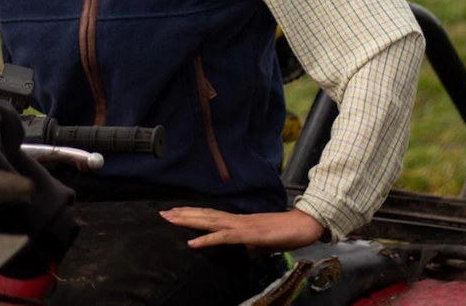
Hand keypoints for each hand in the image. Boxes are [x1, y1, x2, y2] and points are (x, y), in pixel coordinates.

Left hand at [158, 206, 325, 250]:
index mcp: (238, 222)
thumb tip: (246, 252)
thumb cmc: (284, 233)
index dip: (193, 214)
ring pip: (209, 221)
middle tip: (163, 213)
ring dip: (189, 220)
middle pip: (205, 215)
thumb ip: (252, 247)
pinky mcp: (247, 234)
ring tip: (171, 218)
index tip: (175, 213)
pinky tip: (192, 241)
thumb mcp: (264, 244)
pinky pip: (223, 237)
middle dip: (183, 214)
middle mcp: (236, 219)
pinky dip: (206, 238)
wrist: (302, 225)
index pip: (211, 216)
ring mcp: (241, 225)